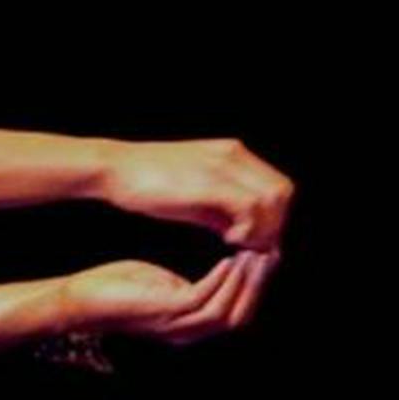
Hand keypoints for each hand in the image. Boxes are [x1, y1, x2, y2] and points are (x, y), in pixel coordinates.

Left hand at [63, 252, 276, 343]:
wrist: (82, 300)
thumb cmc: (119, 288)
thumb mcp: (165, 284)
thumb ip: (192, 285)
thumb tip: (221, 268)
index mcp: (191, 326)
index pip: (238, 314)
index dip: (256, 289)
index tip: (265, 258)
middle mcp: (189, 332)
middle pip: (241, 317)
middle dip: (259, 287)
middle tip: (270, 254)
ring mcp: (178, 325)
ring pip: (228, 312)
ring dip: (246, 283)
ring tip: (255, 254)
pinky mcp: (165, 312)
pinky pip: (205, 299)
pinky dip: (222, 281)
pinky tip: (229, 260)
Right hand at [101, 139, 293, 250]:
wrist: (115, 169)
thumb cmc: (149, 184)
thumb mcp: (195, 195)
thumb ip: (222, 210)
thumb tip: (243, 232)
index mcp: (232, 153)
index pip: (276, 185)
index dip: (274, 216)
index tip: (254, 239)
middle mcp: (233, 154)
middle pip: (283, 191)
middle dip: (274, 223)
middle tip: (252, 246)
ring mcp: (223, 166)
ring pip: (272, 200)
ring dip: (263, 228)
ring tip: (240, 245)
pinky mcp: (210, 182)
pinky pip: (250, 208)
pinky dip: (248, 229)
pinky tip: (229, 240)